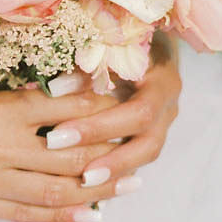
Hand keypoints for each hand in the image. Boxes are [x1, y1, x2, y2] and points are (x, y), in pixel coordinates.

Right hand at [0, 73, 146, 221]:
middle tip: (142, 149)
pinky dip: (63, 215)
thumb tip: (71, 90)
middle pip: (70, 157)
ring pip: (55, 191)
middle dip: (111, 154)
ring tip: (128, 185)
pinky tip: (91, 213)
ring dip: (97, 189)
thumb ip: (16, 95)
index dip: (101, 111)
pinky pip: (27, 215)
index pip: (64, 112)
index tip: (127, 103)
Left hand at [46, 34, 182, 191]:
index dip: (98, 126)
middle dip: (109, 158)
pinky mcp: (154, 131)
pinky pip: (139, 157)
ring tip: (81, 184)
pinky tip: (90, 184)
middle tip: (75, 172)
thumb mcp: (108, 45)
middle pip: (147, 141)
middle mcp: (169, 105)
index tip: (58, 135)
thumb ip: (86, 68)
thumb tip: (52, 90)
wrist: (151, 39)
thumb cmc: (123, 37)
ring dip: (115, 170)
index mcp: (163, 80)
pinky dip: (117, 170)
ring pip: (146, 155)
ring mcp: (165, 121)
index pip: (137, 112)